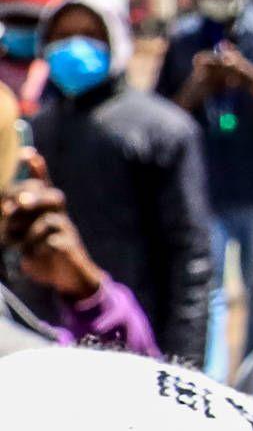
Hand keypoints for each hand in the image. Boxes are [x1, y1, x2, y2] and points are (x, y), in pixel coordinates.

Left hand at [4, 165, 102, 299]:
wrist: (68, 276)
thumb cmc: (41, 252)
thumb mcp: (23, 235)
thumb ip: (14, 221)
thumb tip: (6, 206)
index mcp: (48, 210)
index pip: (44, 185)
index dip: (38, 169)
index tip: (28, 154)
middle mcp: (60, 216)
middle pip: (53, 196)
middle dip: (34, 196)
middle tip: (16, 204)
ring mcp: (67, 231)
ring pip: (50, 219)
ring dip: (27, 229)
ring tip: (12, 239)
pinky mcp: (69, 246)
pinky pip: (53, 240)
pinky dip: (36, 246)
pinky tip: (31, 253)